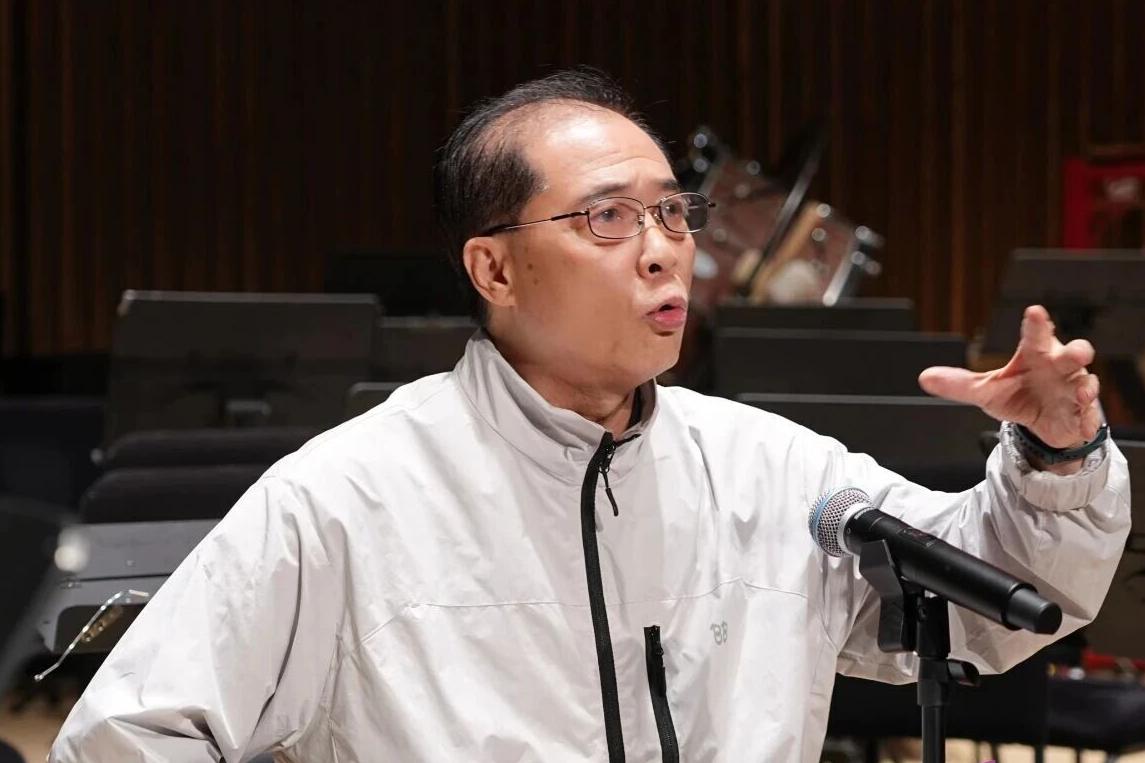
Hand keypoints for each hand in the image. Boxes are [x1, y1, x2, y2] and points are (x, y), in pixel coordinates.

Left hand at [918, 305, 1101, 448]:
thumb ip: (959, 383)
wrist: (1042, 424)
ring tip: (1081, 391)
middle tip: (1076, 351)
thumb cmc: (1018, 394)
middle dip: (1076, 351)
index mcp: (1034, 355)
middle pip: (1071, 354)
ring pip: (1086, 382)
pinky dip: (1087, 419)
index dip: (1037, 324)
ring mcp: (1073, 390)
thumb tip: (925, 378)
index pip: (1035, 336)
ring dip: (1087, 386)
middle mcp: (1058, 368)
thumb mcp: (986, 391)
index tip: (1035, 312)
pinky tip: (1083, 423)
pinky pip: (1088, 416)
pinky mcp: (1081, 414)